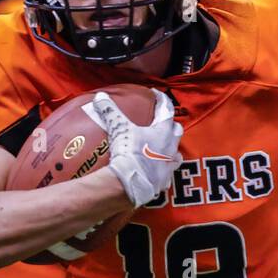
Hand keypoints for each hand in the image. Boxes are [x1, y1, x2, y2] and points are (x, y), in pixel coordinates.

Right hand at [92, 90, 181, 206]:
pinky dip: (163, 169)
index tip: (156, 94)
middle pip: (177, 130)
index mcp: (163, 131)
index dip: (162, 99)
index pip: (167, 109)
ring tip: (162, 146)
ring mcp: (169, 165)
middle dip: (170, 124)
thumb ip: (110, 111)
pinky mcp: (165, 180)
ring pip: (176, 152)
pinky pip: (168, 173)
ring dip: (170, 148)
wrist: (131, 183)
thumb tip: (100, 96)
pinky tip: (156, 169)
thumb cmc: (129, 152)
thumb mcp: (118, 128)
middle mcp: (171, 147)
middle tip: (160, 122)